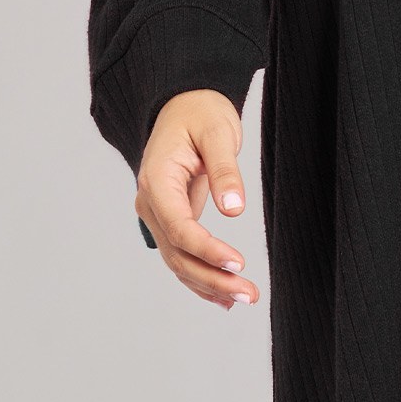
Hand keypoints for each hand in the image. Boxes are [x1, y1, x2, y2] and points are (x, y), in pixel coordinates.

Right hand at [134, 90, 260, 311]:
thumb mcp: (218, 132)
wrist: (185, 103)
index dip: (207, 250)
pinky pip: (182, 254)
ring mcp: (158, 213)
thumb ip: (224, 170)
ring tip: (244, 298)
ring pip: (179, 260)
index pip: (179, 227)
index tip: (238, 263)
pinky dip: (201, 277)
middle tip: (249, 294)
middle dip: (212, 278)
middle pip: (177, 253)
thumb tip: (233, 208)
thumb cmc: (201, 112)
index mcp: (157, 180)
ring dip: (209, 284)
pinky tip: (224, 296)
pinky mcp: (172, 218)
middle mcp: (151, 202)